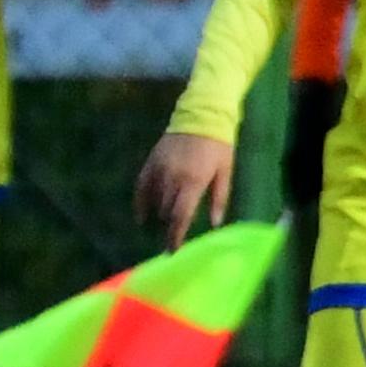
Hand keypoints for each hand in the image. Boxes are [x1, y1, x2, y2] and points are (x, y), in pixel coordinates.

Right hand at [135, 128, 236, 247]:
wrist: (201, 116)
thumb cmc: (218, 146)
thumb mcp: (225, 172)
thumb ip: (219, 199)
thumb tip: (215, 224)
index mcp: (193, 181)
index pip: (180, 216)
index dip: (175, 236)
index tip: (172, 251)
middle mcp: (173, 177)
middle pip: (165, 211)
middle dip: (168, 228)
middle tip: (172, 240)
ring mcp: (159, 169)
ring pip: (153, 201)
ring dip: (157, 216)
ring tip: (161, 228)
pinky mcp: (151, 162)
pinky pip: (141, 187)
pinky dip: (140, 203)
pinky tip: (141, 216)